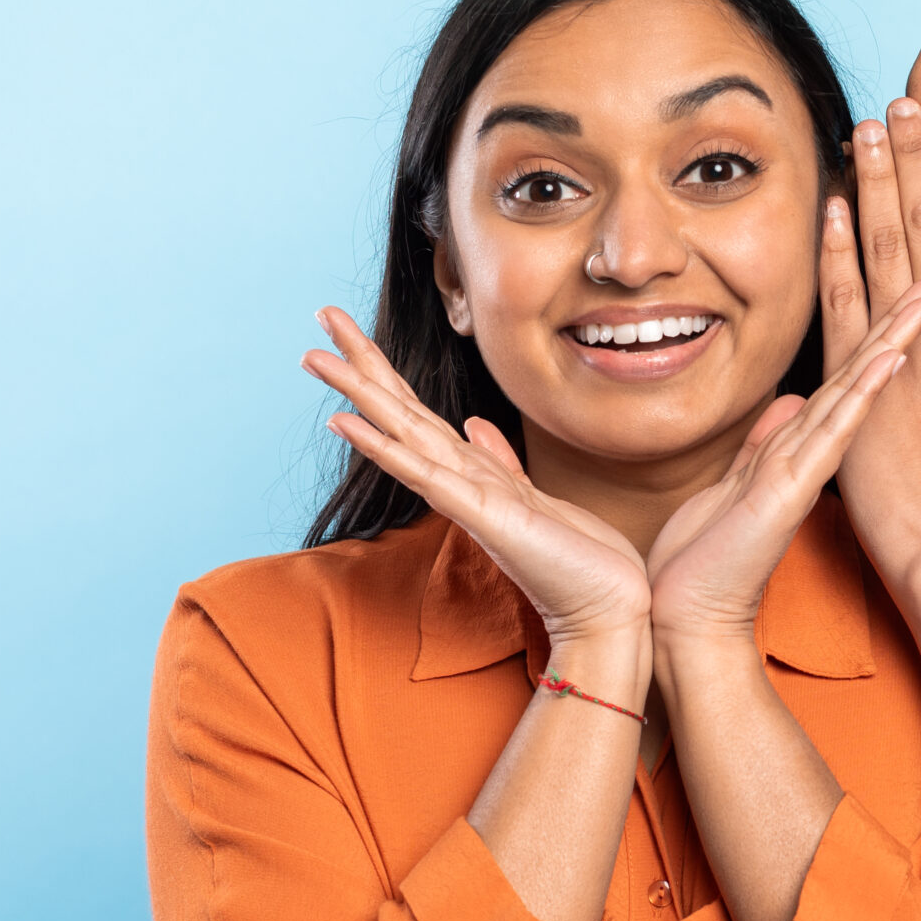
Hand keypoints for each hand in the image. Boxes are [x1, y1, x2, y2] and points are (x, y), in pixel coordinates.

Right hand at [304, 308, 651, 650]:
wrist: (607, 606)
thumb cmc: (577, 558)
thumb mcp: (535, 495)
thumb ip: (499, 461)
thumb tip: (475, 426)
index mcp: (470, 472)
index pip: (417, 411)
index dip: (385, 369)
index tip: (349, 330)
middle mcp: (458, 481)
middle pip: (398, 411)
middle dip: (359, 363)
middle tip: (320, 314)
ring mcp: (465, 499)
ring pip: (400, 434)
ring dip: (357, 394)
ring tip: (313, 357)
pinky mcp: (482, 517)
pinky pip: (425, 475)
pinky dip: (385, 449)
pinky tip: (347, 423)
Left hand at [646, 277, 920, 644]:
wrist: (686, 612)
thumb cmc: (704, 556)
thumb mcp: (734, 481)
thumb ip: (764, 441)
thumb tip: (789, 402)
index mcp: (795, 451)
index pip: (843, 381)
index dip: (873, 336)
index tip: (903, 295)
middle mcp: (809, 456)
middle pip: (861, 377)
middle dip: (898, 326)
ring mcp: (805, 472)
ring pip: (857, 394)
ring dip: (892, 343)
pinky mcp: (792, 490)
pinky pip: (835, 431)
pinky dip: (863, 392)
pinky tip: (889, 358)